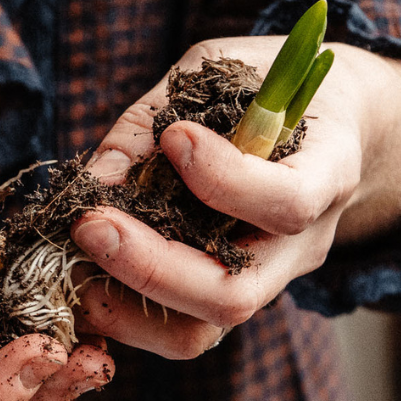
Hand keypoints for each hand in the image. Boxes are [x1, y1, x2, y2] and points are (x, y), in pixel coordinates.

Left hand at [71, 37, 400, 357]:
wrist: (326, 122)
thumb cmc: (265, 86)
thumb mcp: (219, 70)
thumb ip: (157, 119)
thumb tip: (95, 182)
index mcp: (327, 173)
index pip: (287, 203)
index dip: (224, 180)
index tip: (175, 137)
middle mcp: (301, 245)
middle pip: (235, 294)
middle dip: (149, 266)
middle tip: (89, 224)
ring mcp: (266, 280)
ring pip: (200, 330)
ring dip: (123, 303)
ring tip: (73, 254)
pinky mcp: (227, 295)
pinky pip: (176, 330)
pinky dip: (120, 311)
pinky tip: (82, 272)